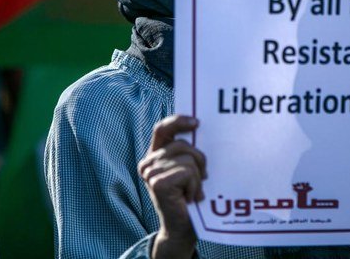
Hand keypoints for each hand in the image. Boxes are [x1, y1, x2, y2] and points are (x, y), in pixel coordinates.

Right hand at [138, 115, 205, 258]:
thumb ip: (187, 151)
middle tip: (200, 179)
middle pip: (183, 145)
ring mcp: (150, 172)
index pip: (162, 129)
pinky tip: (189, 198)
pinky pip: (188, 172)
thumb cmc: (188, 197)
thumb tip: (200, 127)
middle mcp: (148, 163)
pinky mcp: (157, 182)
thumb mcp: (187, 169)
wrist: (182, 228)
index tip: (197, 123)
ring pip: (188, 159)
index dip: (178, 121)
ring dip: (197, 178)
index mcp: (155, 155)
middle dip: (199, 161)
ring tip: (192, 191)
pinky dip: (194, 186)